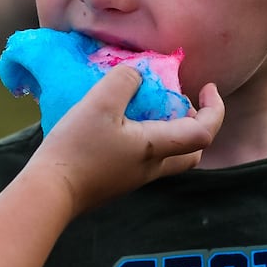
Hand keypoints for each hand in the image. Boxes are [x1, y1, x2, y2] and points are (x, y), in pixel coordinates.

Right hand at [31, 65, 223, 213]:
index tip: (208, 87)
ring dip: (170, 131)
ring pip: (169, 156)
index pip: (205, 132)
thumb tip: (137, 75)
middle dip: (195, 124)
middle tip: (179, 102)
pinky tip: (120, 124)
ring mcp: (134, 178)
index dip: (215, 108)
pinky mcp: (117, 182)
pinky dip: (147, 138)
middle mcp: (152, 168)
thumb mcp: (99, 103)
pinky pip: (145, 159)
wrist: (50, 192)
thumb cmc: (77, 147)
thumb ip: (124, 81)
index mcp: (156, 147)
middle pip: (192, 151)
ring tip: (147, 108)